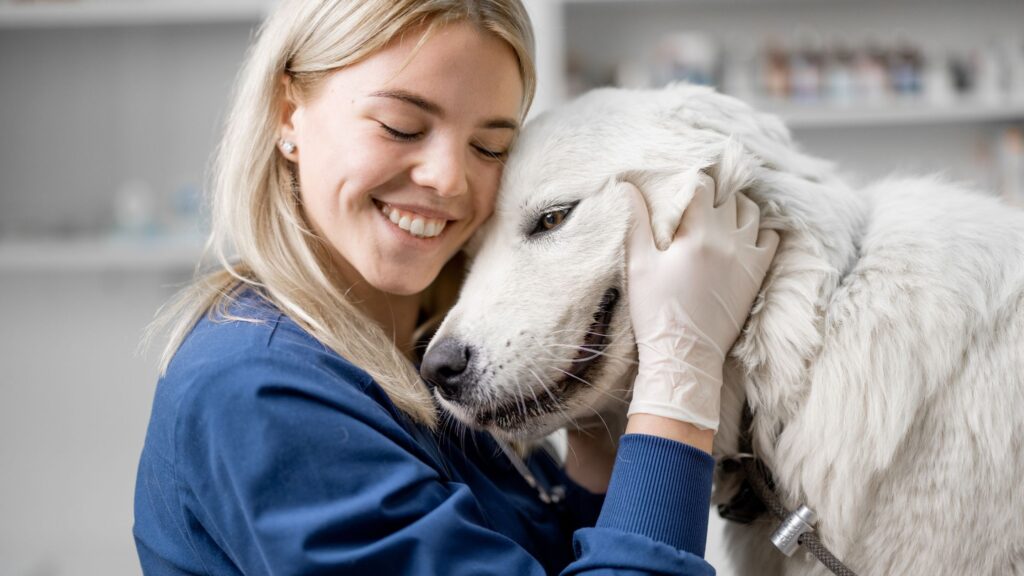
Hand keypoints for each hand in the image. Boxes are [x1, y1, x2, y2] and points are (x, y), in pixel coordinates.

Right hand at [624, 178, 778, 431]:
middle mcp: (729, 240)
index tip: (677, 188)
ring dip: (736, 207)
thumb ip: (635, 222)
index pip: (701, 186)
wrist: (685, 356)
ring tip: (717, 215)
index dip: (688, 182)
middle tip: (694, 202)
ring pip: (752, 212)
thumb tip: (626, 186)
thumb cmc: (656, 312)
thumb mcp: (638, 265)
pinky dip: (759, 231)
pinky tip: (740, 236)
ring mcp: (747, 257)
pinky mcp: (757, 275)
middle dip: (711, 193)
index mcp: (699, 233)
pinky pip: (771, 239)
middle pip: (728, 195)